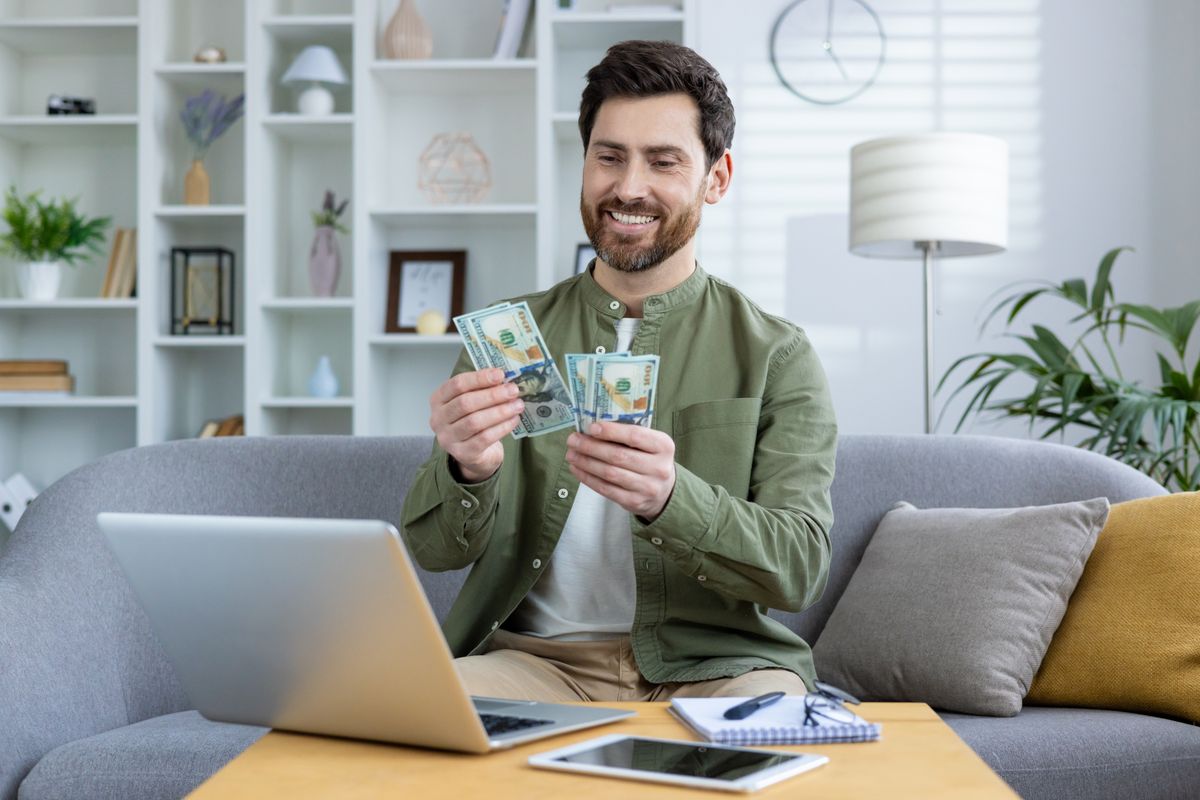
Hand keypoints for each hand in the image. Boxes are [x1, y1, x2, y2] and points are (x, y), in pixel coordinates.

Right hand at [430, 368, 524, 482]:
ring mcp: (448, 438)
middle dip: (492, 395)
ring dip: (500, 411)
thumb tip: (505, 379)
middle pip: (465, 403)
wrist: (473, 452)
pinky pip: (484, 438)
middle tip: (513, 390)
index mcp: (438, 400)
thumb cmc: (472, 420)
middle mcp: (438, 419)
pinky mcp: (463, 453)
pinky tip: (514, 420)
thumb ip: (483, 389)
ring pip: (475, 421)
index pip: (457, 384)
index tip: (500, 374)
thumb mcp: (472, 401)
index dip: (479, 378)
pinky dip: (502, 427)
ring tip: (517, 405)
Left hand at [566, 422, 675, 521]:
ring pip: (610, 473)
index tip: (591, 427)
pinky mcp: (634, 502)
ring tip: (571, 454)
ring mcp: (647, 487)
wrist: (664, 491)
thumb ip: (628, 435)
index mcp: (663, 446)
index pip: (635, 436)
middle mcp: (658, 467)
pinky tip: (578, 469)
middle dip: (591, 447)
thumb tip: (593, 429)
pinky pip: (606, 489)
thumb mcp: (650, 444)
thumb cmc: (650, 460)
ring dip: (586, 462)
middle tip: (573, 440)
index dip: (611, 431)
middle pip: (618, 456)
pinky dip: (588, 478)